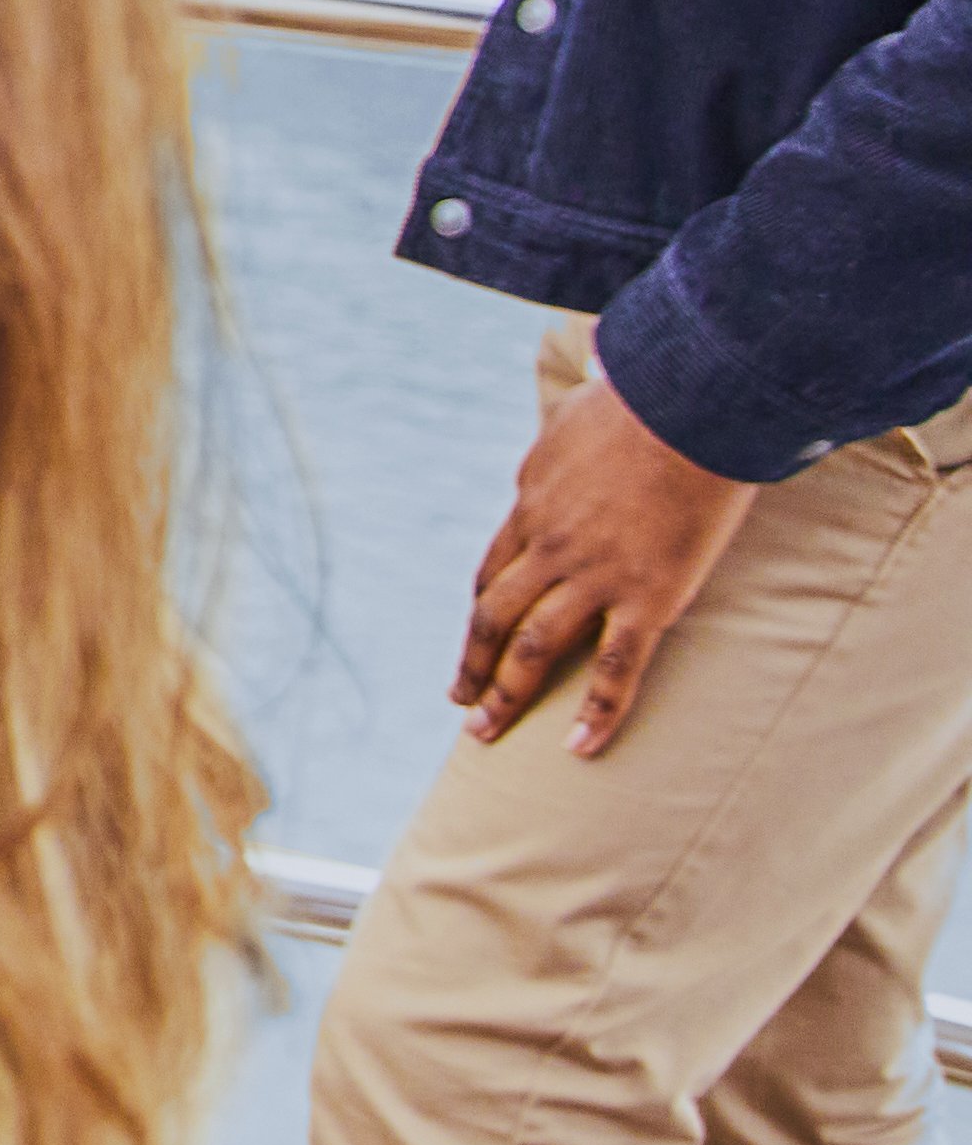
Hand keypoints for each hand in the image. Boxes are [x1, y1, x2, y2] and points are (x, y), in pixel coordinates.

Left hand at [457, 355, 765, 755]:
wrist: (685, 407)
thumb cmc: (641, 400)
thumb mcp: (581, 408)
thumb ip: (568, 424)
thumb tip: (575, 395)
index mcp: (532, 505)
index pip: (494, 569)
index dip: (482, 607)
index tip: (473, 634)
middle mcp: (549, 546)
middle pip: (494, 615)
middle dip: (473, 662)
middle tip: (458, 702)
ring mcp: (594, 575)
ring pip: (534, 648)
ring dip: (506, 696)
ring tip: (485, 733)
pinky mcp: (646, 597)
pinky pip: (615, 667)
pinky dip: (597, 711)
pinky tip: (580, 748)